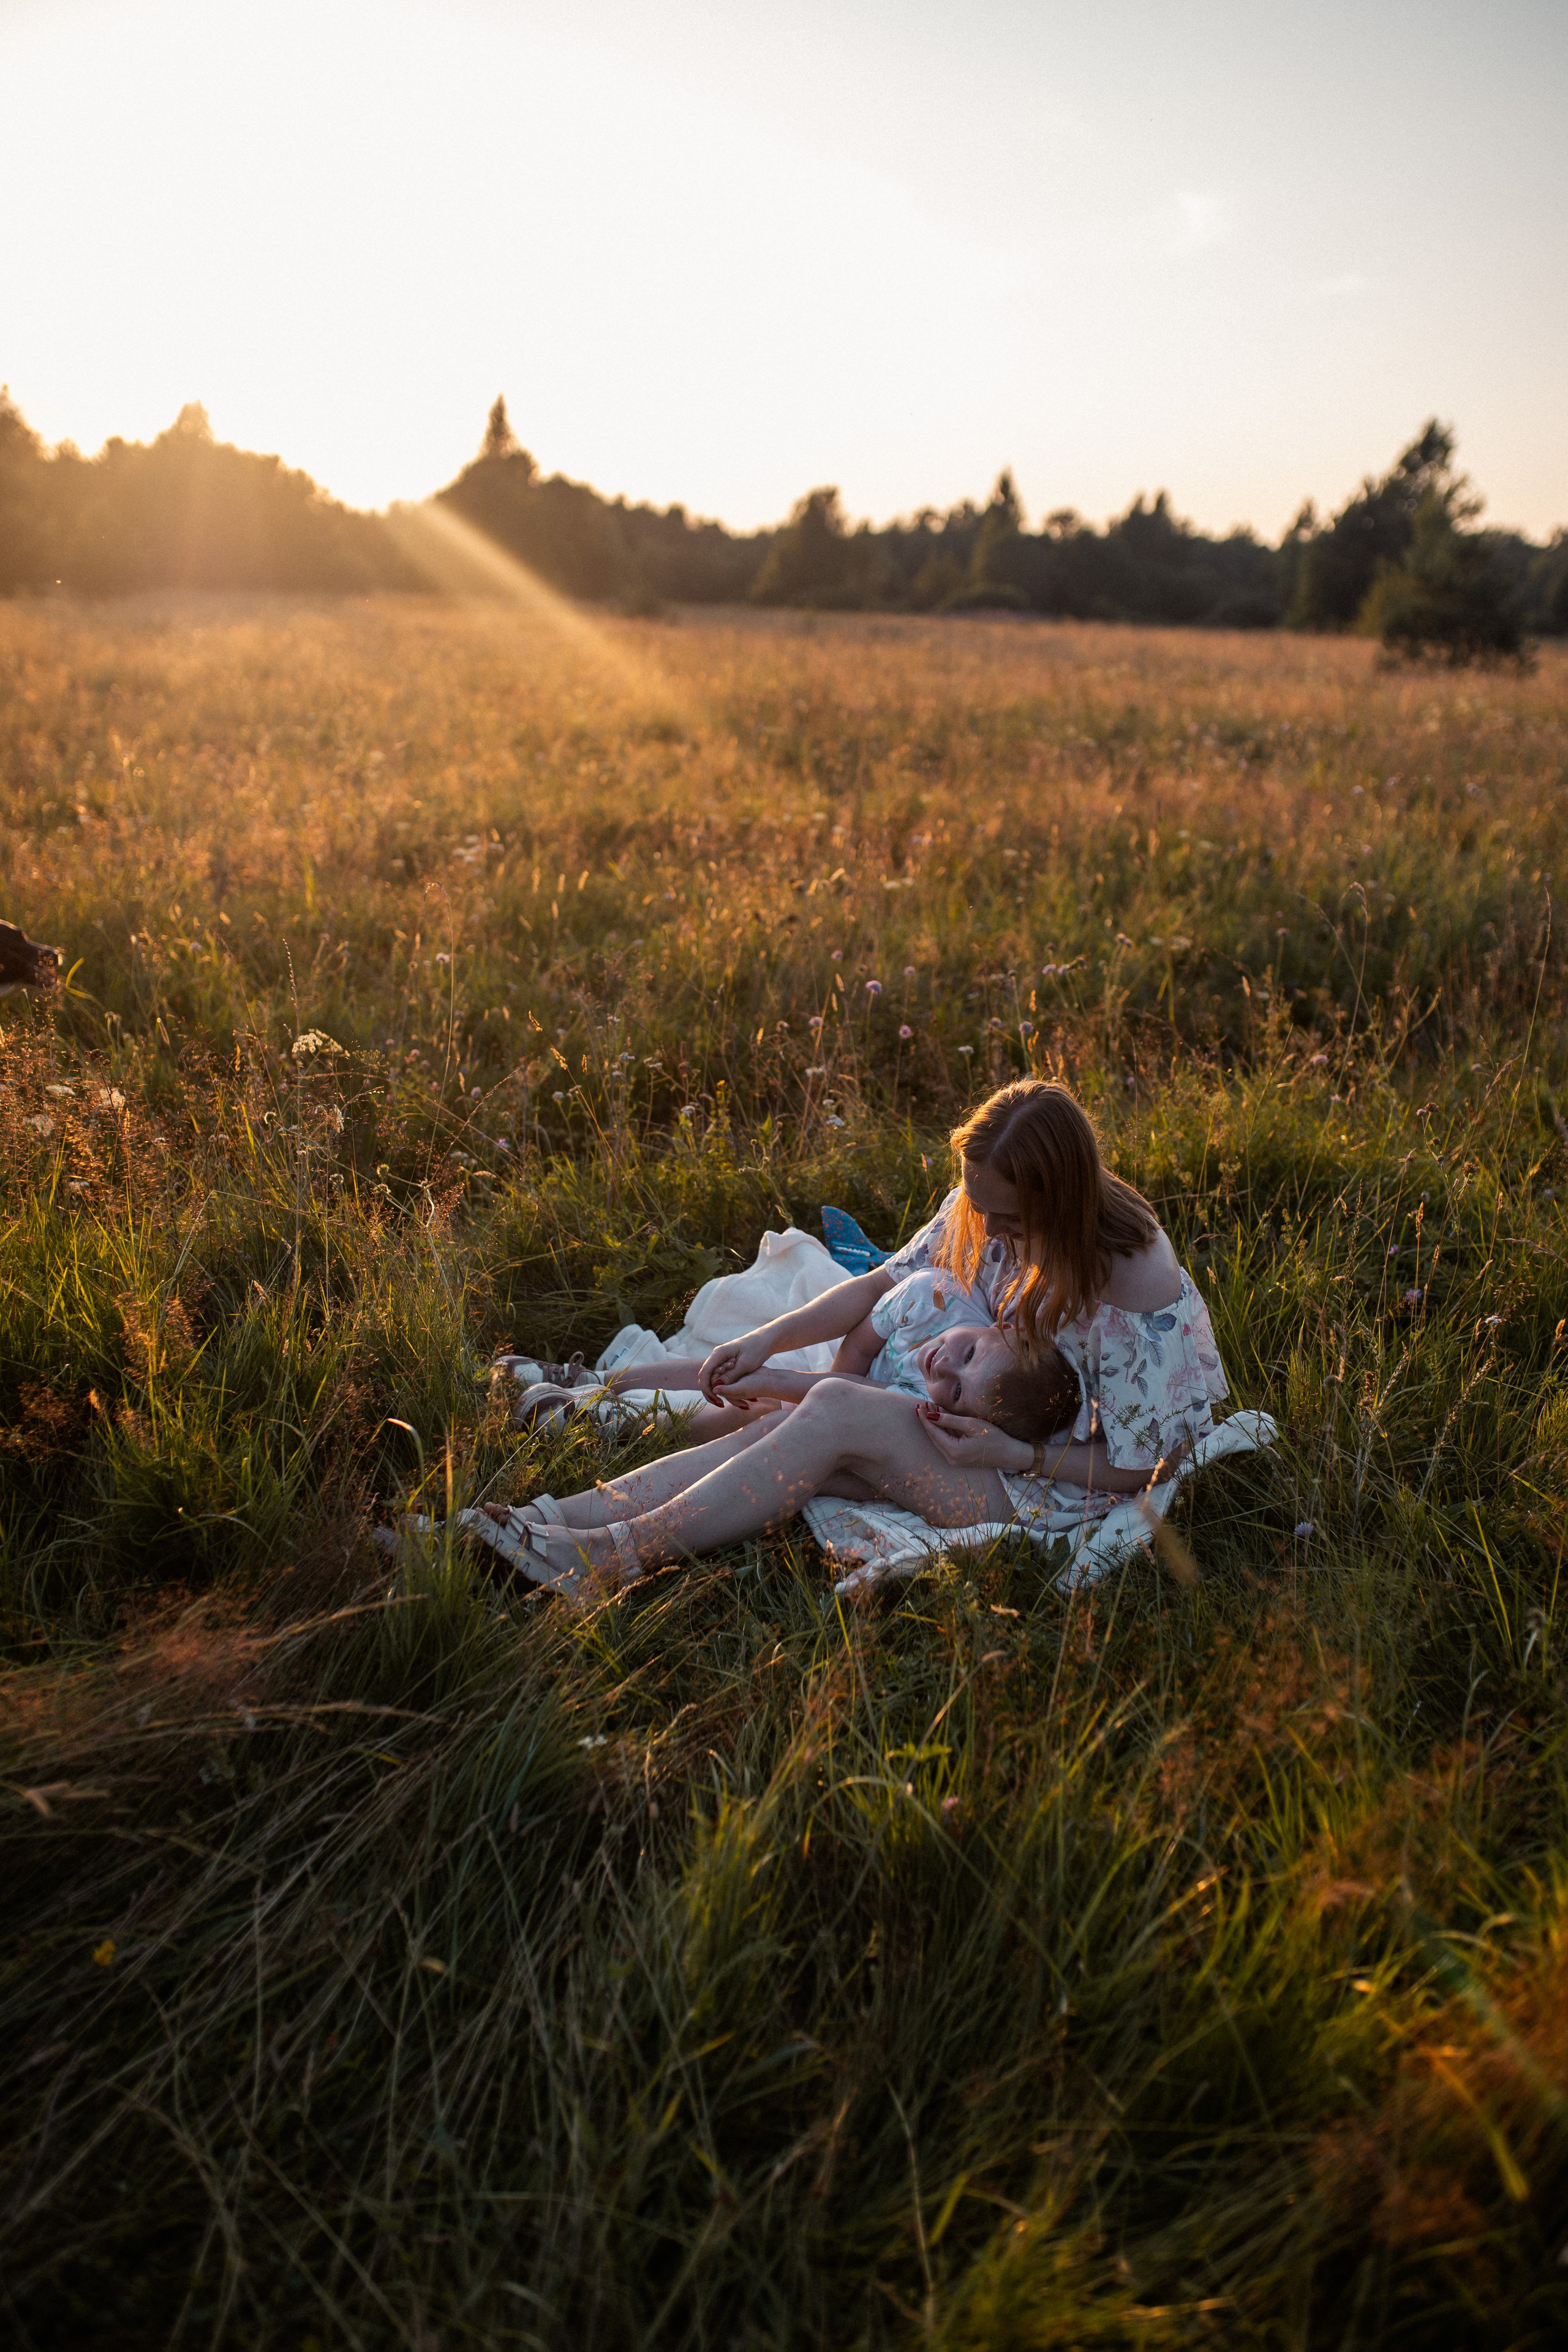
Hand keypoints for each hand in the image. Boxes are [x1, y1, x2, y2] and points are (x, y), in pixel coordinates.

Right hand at [697, 1332, 771, 1403]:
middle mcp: (716, 1355)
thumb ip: (730, 1375)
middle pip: (705, 1376)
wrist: (764, 1340)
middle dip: (710, 1391)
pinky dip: (721, 1385)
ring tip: (723, 1402)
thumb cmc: (756, 1349)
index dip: (706, 1388)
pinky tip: (728, 1394)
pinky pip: (718, 1375)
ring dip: (715, 1389)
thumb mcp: (745, 1364)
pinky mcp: (725, 1363)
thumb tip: (716, 1386)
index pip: (705, 1373)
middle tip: (719, 1404)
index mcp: (718, 1353)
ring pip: (711, 1377)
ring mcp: (720, 1359)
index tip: (714, 1399)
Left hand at [916, 1404, 1033, 1473]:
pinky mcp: (959, 1458)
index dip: (925, 1418)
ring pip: (939, 1439)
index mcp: (954, 1451)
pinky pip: (946, 1442)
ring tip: (930, 1408)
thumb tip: (931, 1415)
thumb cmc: (994, 1437)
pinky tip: (941, 1418)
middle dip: (928, 1420)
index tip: (919, 1406)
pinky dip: (943, 1430)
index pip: (933, 1432)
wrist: (1009, 1453)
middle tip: (923, 1404)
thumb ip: (950, 1420)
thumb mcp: (971, 1424)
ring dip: (935, 1424)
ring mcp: (955, 1460)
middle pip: (934, 1436)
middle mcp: (951, 1458)